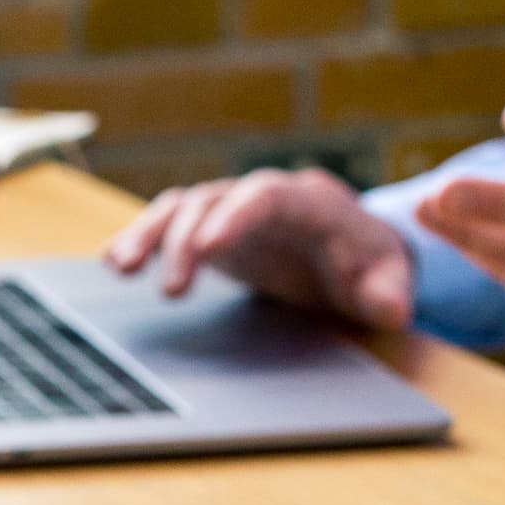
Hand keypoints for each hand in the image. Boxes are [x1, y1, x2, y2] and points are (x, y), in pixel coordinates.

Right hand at [104, 167, 415, 328]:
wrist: (355, 255)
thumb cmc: (371, 265)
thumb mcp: (389, 281)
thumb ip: (389, 292)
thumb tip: (391, 309)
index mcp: (309, 202)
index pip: (266, 195)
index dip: (236, 215)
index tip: (210, 247)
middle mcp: (261, 197)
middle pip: (214, 200)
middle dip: (186, 239)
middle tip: (170, 289)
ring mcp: (231, 212)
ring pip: (183, 208)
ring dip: (150, 233)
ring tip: (120, 267)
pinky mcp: (211, 231)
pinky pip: (171, 226)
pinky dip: (143, 239)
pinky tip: (114, 262)